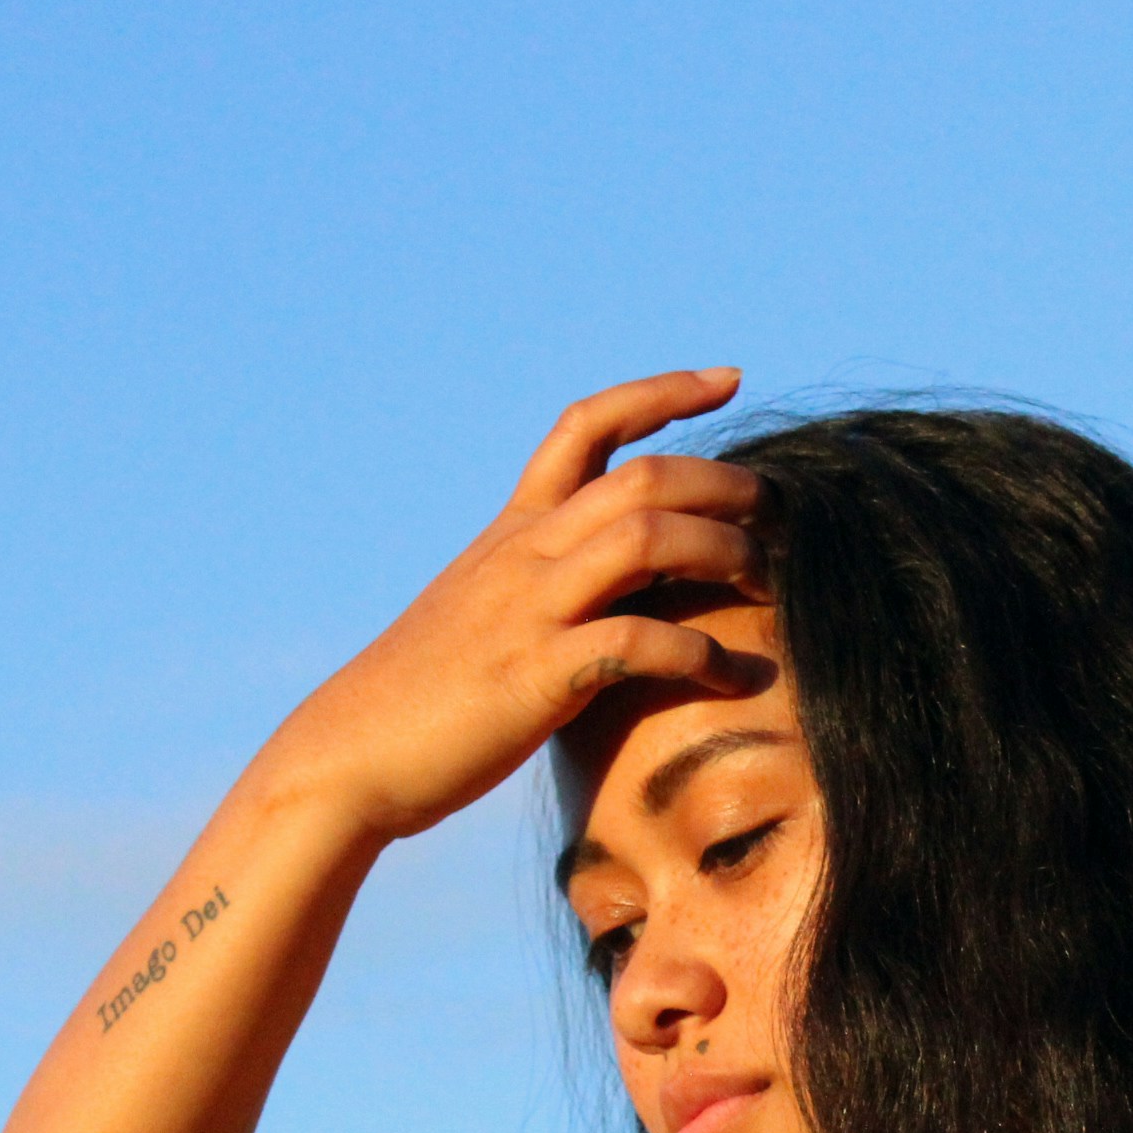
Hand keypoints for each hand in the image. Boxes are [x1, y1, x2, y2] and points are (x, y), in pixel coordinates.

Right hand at [275, 369, 769, 839]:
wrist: (349, 756)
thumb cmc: (424, 697)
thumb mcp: (486, 613)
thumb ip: (547, 584)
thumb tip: (619, 582)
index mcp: (514, 532)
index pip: (587, 426)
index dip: (661, 393)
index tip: (728, 376)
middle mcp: (523, 555)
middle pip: (642, 478)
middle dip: (726, 482)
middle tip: (783, 509)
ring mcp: (528, 612)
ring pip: (645, 541)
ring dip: (724, 553)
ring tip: (770, 583)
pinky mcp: (536, 676)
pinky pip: (635, 644)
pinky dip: (700, 654)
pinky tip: (741, 677)